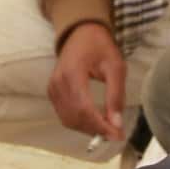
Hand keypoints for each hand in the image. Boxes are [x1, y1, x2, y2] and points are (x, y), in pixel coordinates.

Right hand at [46, 21, 126, 142]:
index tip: (117, 135)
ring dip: (87, 129)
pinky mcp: (52, 92)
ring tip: (107, 129)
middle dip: (96, 130)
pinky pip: (64, 114)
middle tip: (115, 134)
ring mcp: (52, 88)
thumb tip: (116, 124)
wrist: (80, 33)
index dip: (100, 126)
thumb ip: (115, 95)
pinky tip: (94, 122)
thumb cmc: (100, 46)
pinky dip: (79, 123)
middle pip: (75, 118)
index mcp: (73, 74)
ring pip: (68, 119)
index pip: (84, 109)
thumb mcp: (115, 67)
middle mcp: (58, 83)